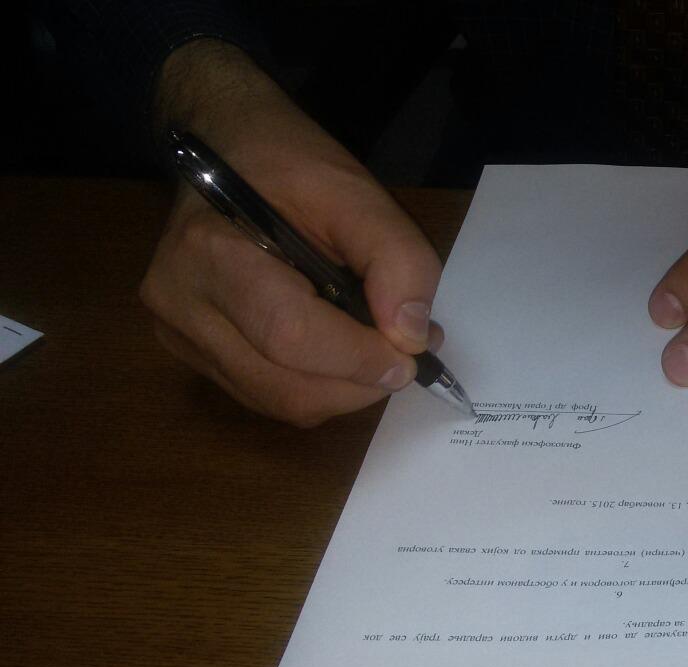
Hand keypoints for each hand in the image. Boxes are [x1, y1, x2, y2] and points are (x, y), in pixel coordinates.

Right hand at [140, 40, 443, 426]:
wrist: (222, 147)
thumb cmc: (287, 163)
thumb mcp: (355, 190)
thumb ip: (397, 258)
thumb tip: (409, 337)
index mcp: (210, 253)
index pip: (290, 336)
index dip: (360, 359)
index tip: (413, 353)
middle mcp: (180, 304)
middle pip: (285, 387)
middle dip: (360, 383)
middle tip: (408, 353)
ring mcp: (179, 335)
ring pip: (278, 402)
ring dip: (344, 390)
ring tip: (379, 350)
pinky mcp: (191, 353)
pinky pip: (266, 395)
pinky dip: (317, 387)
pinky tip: (340, 352)